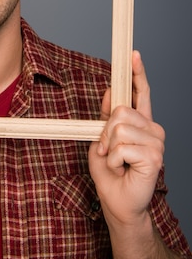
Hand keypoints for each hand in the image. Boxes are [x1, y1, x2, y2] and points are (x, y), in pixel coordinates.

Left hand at [88, 51, 164, 227]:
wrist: (117, 203)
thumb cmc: (111, 173)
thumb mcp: (102, 139)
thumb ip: (106, 116)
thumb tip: (111, 90)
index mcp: (141, 123)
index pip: (141, 93)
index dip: (137, 73)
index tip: (133, 55)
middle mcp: (153, 129)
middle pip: (121, 110)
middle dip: (106, 131)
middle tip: (107, 150)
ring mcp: (156, 143)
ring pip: (119, 128)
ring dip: (108, 147)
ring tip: (115, 162)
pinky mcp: (154, 157)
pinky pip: (121, 147)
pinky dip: (113, 160)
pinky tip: (121, 169)